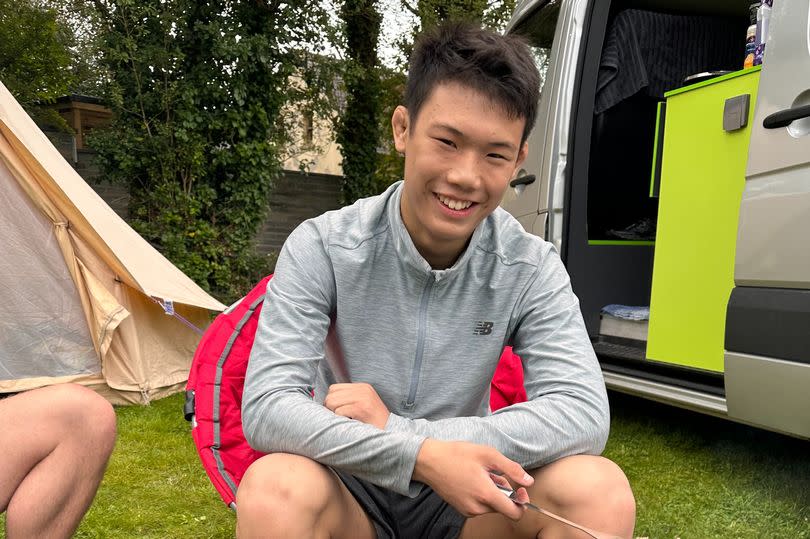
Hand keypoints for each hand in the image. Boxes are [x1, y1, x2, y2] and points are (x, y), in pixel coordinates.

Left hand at [323, 383, 389, 428]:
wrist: (391, 432)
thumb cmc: (374, 423)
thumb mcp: (363, 404)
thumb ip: (349, 399)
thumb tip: (326, 402)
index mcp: (362, 387)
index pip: (334, 388)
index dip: (331, 400)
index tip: (336, 411)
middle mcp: (362, 389)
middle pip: (331, 395)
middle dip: (330, 408)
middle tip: (337, 418)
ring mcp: (362, 398)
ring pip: (332, 402)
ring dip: (334, 414)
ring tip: (344, 421)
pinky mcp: (361, 408)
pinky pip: (338, 412)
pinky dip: (340, 420)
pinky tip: (349, 424)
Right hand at [412, 439, 532, 519]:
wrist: (429, 461)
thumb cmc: (457, 454)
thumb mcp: (488, 454)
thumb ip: (511, 469)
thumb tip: (529, 481)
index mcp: (486, 495)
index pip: (515, 513)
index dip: (522, 502)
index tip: (519, 488)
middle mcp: (477, 508)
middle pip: (503, 507)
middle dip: (504, 492)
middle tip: (494, 473)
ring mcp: (467, 510)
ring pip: (492, 506)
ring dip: (493, 493)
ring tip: (481, 474)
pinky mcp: (461, 509)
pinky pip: (480, 506)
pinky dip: (482, 495)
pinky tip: (473, 480)